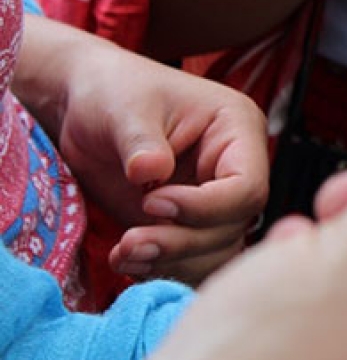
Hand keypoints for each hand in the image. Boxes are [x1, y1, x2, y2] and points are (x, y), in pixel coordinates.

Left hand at [13, 16, 267, 283]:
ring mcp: (213, 200)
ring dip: (171, 261)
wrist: (86, 108)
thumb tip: (151, 173)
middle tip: (130, 242)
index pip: (247, 186)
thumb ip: (141, 141)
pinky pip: (193, 259)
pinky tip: (126, 259)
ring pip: (217, 250)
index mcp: (237, 131)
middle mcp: (235, 169)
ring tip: (124, 253)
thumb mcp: (125, 108)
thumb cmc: (113, 92)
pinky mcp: (188, 224)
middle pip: (233, 225)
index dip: (205, 206)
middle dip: (182, 241)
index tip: (151, 201)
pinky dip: (162, 268)